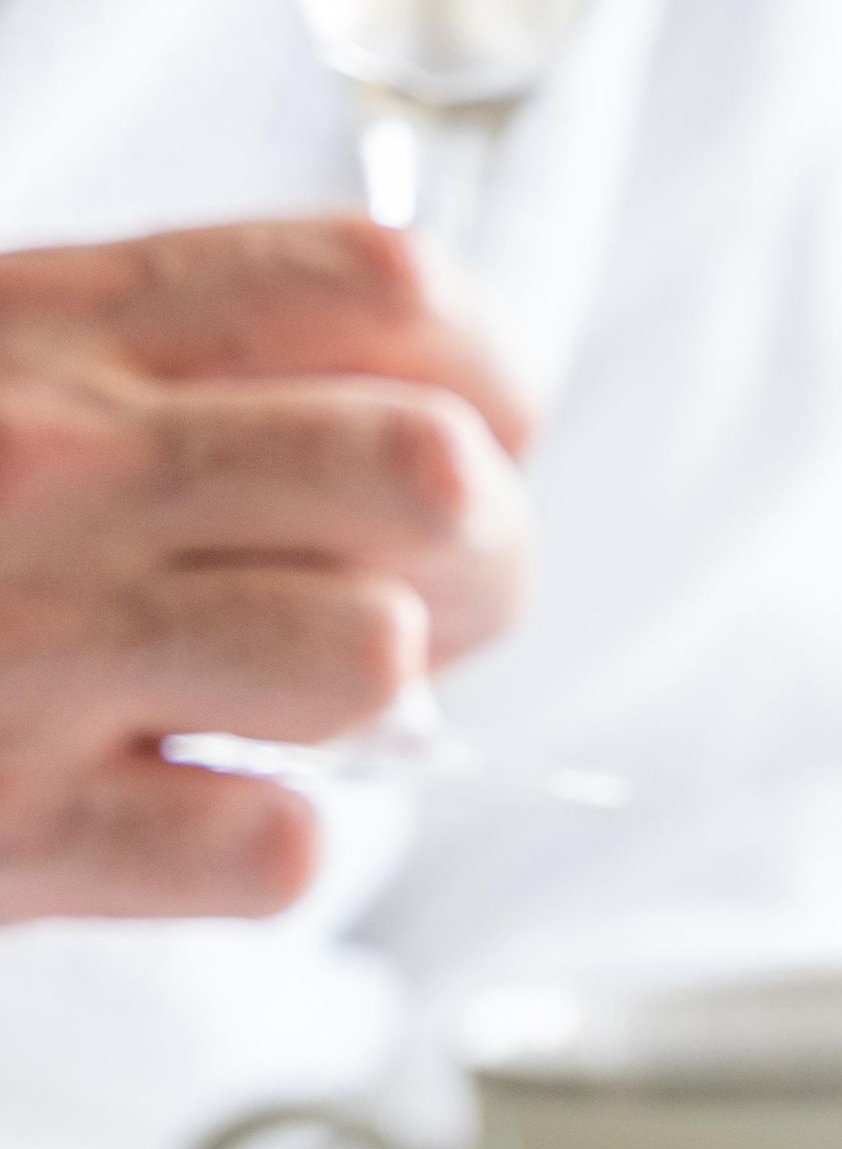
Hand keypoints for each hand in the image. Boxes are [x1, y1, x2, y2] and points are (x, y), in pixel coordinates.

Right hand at [0, 217, 533, 922]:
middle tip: (413, 602)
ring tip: (274, 707)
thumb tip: (420, 425)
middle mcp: (56, 462)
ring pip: (371, 653)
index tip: (473, 443)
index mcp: (57, 325)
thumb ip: (161, 367)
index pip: (391, 299)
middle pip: (433, 478)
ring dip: (364, 702)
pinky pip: (273, 846)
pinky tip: (180, 815)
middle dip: (474, 557)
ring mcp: (34, 644)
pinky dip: (258, 849)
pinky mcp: (12, 832)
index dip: (488, 387)